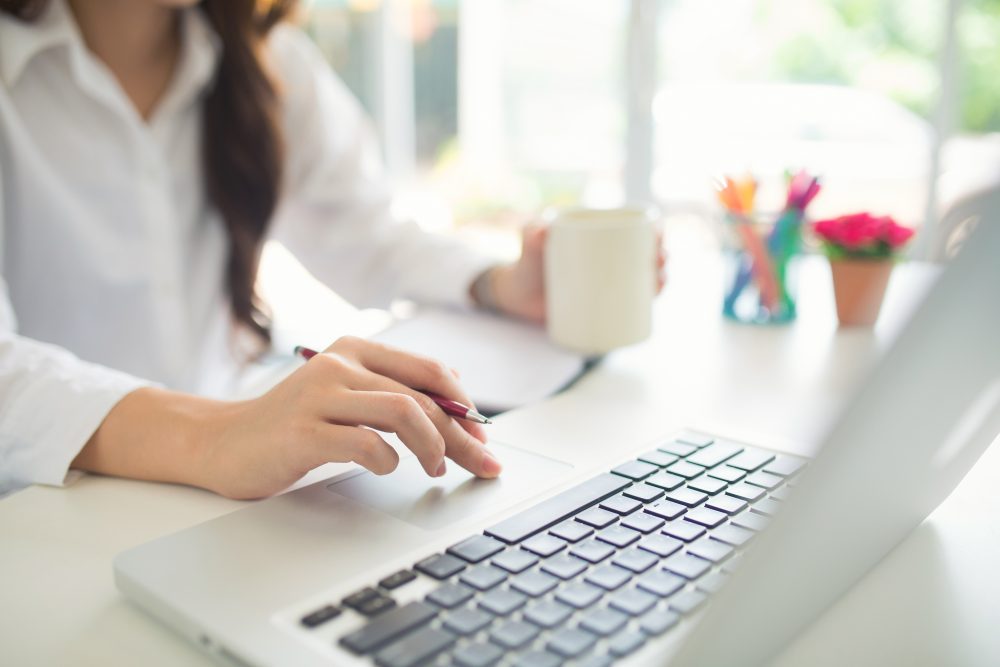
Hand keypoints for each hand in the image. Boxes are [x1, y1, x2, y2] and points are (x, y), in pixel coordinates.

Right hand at [203, 336, 499, 498]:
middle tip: (482, 464)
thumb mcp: (346, 397)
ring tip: (436, 469)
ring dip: (432, 445)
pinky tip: (387, 468)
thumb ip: (393, 392)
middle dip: (461, 435)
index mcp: (355, 350)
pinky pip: (364, 442)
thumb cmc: (294, 425)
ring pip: (401, 410)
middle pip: (422, 397)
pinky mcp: (301, 431)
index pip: (429, 371)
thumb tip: (458, 402)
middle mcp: (339, 364)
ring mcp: (318, 396)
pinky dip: (387, 459)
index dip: (464, 404)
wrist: (223, 443)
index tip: (482, 437)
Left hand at [487, 224, 666, 322]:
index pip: (633, 228)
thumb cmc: (525, 264)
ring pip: (644, 277)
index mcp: (597, 236)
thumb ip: (531, 234)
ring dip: (661, 276)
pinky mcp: (604, 303)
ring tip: (659, 282)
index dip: (654, 230)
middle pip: (644, 253)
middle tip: (659, 262)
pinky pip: (633, 301)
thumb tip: (544, 232)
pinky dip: (649, 299)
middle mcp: (607, 257)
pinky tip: (657, 298)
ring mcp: (608, 281)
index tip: (658, 236)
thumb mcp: (529, 245)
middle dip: (662, 255)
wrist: (517, 297)